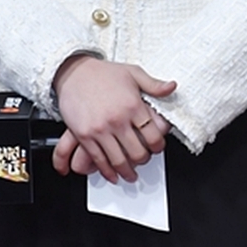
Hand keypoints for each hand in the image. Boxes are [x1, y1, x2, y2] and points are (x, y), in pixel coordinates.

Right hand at [52, 57, 174, 182]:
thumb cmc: (103, 72)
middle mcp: (117, 119)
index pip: (153, 136)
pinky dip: (107, 172)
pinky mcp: (85, 136)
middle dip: (144, 160)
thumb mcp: (133, 72)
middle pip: (138, 153)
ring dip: (127, 172)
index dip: (158, 146)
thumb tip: (172, 87)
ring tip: (130, 174)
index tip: (157, 147)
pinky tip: (112, 174)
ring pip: (119, 161)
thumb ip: (154, 84)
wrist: (74, 72)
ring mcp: (100, 129)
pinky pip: (99, 160)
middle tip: (144, 159)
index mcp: (132, 105)